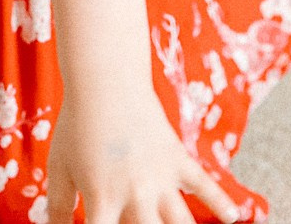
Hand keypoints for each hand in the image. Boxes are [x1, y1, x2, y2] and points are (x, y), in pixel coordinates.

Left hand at [47, 87, 240, 223]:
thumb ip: (58, 208)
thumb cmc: (76, 126)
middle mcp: (136, 194)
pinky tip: (233, 217)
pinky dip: (220, 200)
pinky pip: (205, 184)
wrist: (105, 81)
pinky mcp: (179, 159)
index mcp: (102, 199)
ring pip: (182, 222)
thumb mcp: (60, 169)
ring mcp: (162, 177)